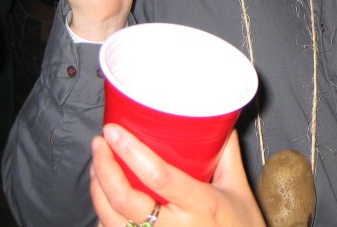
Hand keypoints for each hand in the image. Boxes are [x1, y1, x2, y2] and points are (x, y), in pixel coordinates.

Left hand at [91, 126, 264, 226]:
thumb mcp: (238, 189)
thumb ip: (227, 154)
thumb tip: (218, 119)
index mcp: (201, 204)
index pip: (158, 176)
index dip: (130, 151)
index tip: (114, 131)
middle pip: (125, 199)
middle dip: (105, 167)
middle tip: (100, 143)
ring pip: (112, 219)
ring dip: (98, 189)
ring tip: (99, 165)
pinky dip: (104, 215)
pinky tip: (105, 198)